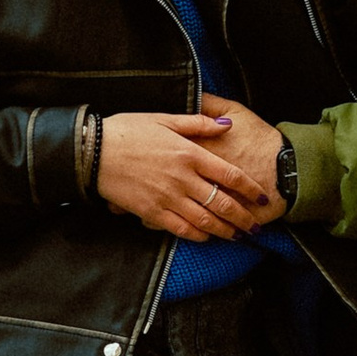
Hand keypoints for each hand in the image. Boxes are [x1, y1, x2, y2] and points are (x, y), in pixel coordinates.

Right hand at [96, 106, 290, 240]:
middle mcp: (184, 178)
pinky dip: (197, 235)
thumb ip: (198, 123)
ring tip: (237, 236)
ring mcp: (168, 197)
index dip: (250, 189)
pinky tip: (206, 237)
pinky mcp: (152, 212)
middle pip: (223, 203)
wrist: (94, 150)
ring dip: (225, 231)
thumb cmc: (128, 129)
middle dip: (243, 218)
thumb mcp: (164, 118)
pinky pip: (181, 228)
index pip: (230, 175)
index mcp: (189, 153)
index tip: (263, 198)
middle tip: (256, 227)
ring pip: (206, 220)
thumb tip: (227, 124)